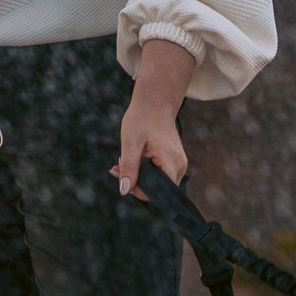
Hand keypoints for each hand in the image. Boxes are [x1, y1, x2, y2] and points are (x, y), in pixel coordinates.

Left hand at [112, 39, 194, 200]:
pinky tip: (132, 160)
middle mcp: (179, 166)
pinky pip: (160, 175)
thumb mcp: (130, 142)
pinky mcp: (174, 162)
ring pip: (158, 184)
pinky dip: (144, 172)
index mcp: (171, 162)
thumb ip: (128, 167)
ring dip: (138, 177)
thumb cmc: (142, 119)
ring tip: (122, 161)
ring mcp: (179, 165)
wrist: (155, 102)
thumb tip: (124, 190)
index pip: (159, 193)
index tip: (120, 176)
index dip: (139, 191)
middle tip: (116, 167)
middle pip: (158, 190)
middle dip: (135, 182)